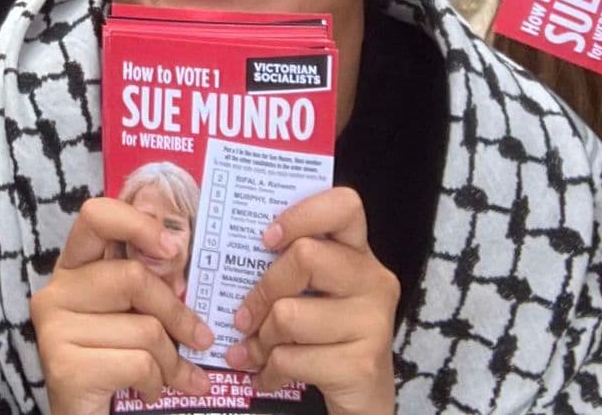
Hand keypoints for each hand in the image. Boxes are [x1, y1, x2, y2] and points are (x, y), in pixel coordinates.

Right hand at [33, 196, 215, 414]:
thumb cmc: (116, 364)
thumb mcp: (132, 316)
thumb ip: (146, 286)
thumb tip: (178, 254)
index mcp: (73, 269)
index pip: (95, 216)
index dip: (138, 224)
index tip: (173, 250)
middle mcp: (55, 292)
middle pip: (135, 278)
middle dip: (178, 314)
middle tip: (201, 338)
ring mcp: (54, 330)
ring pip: (145, 328)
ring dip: (173, 361)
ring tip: (172, 377)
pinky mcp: (65, 368)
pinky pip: (139, 363)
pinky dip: (157, 382)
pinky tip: (148, 392)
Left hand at [228, 188, 396, 413]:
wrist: (364, 398)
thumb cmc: (327, 337)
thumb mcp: (314, 295)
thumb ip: (290, 270)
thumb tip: (227, 258)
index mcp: (359, 254)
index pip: (344, 205)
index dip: (300, 214)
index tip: (267, 239)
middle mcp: (374, 280)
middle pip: (304, 256)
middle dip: (262, 291)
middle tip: (244, 316)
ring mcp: (373, 323)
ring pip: (289, 315)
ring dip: (261, 339)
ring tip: (256, 351)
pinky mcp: (362, 365)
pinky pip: (291, 358)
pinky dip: (269, 371)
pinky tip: (268, 375)